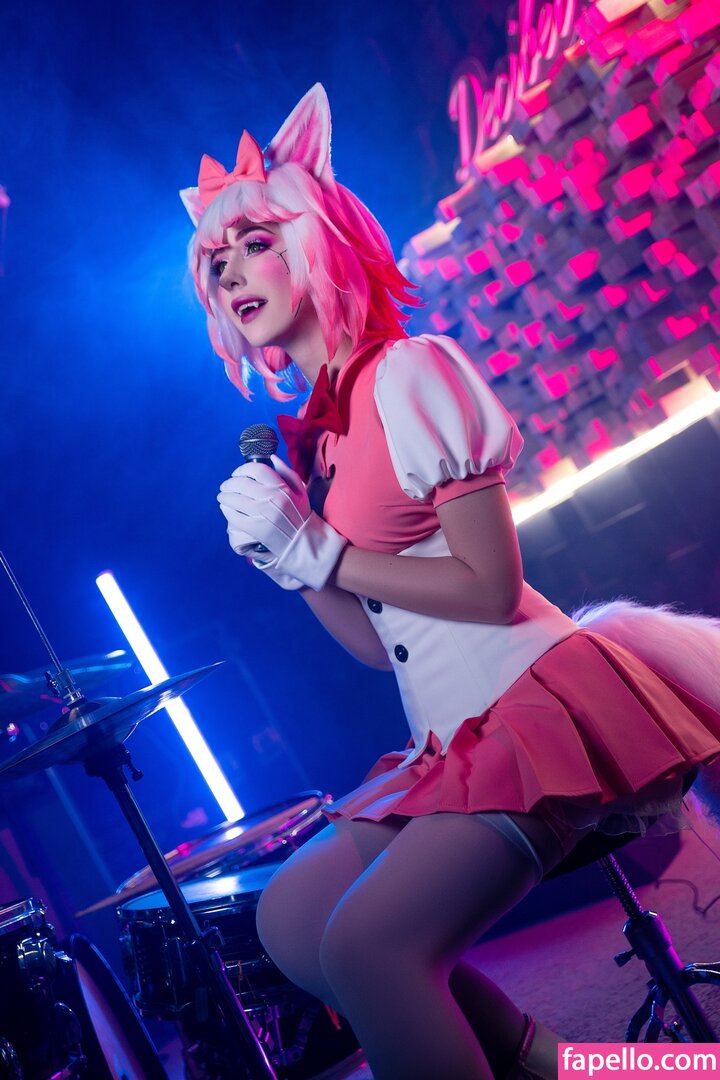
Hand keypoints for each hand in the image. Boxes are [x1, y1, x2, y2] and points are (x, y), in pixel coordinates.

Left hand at [217, 457, 346, 590]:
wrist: (304, 543)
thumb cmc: (301, 516)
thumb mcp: (300, 491)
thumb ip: (286, 472)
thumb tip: (272, 458)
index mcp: (282, 487)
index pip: (256, 469)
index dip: (242, 469)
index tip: (236, 473)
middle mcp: (271, 498)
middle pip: (241, 483)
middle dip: (229, 483)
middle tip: (225, 486)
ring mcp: (262, 514)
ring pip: (234, 499)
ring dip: (225, 496)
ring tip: (223, 496)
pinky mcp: (255, 528)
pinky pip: (234, 515)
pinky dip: (227, 510)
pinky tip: (226, 508)